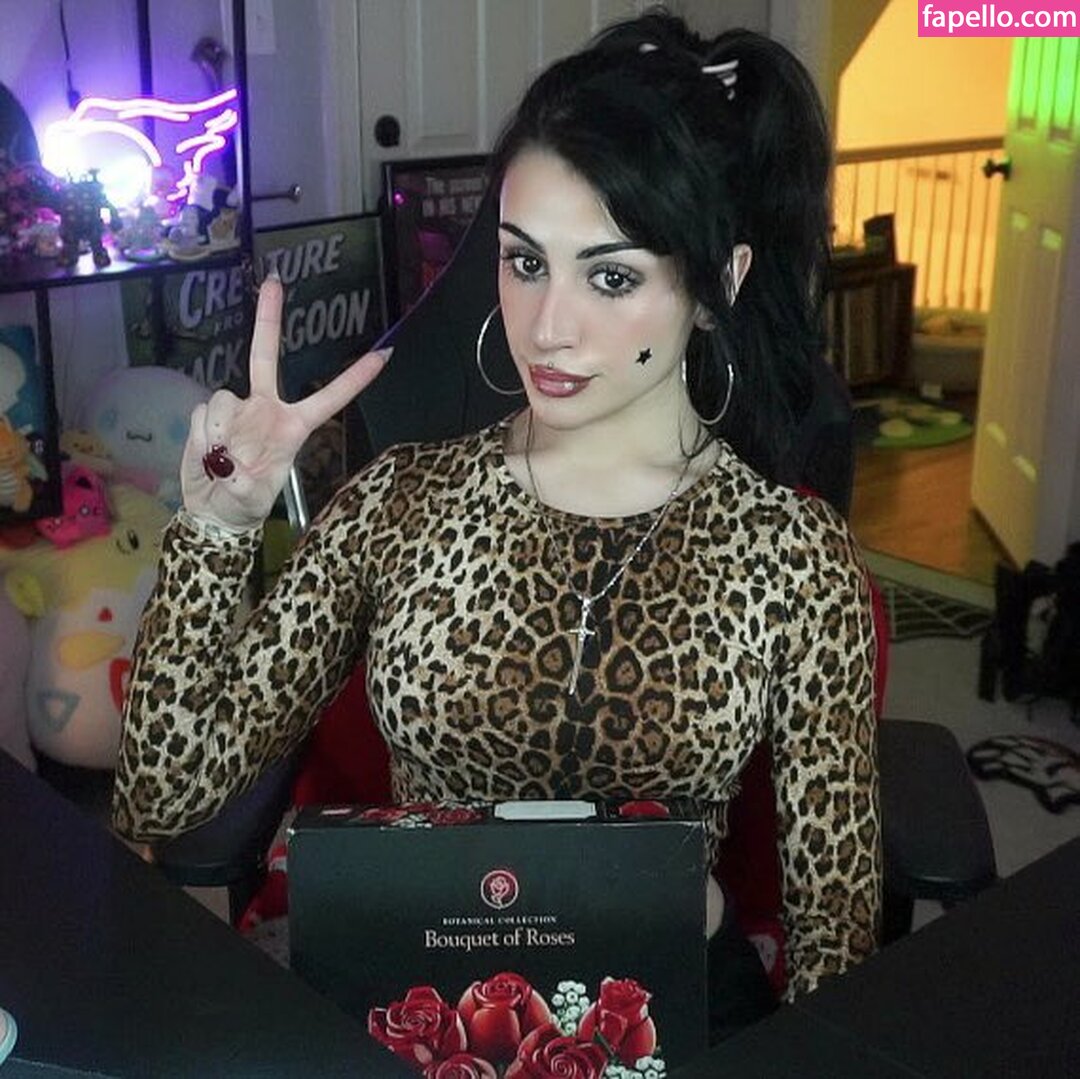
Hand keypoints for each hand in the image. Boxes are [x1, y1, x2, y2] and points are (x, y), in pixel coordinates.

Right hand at [180, 276, 389, 530]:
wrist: (212, 510)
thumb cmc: (244, 503)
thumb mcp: (253, 500)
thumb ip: (246, 485)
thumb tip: (230, 469)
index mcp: (292, 426)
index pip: (330, 397)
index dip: (356, 377)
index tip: (386, 352)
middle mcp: (265, 408)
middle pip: (265, 357)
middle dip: (268, 318)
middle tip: (274, 279)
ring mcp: (236, 409)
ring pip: (222, 398)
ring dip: (217, 431)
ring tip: (221, 461)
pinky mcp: (208, 414)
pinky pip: (201, 414)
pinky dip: (201, 437)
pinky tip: (207, 454)